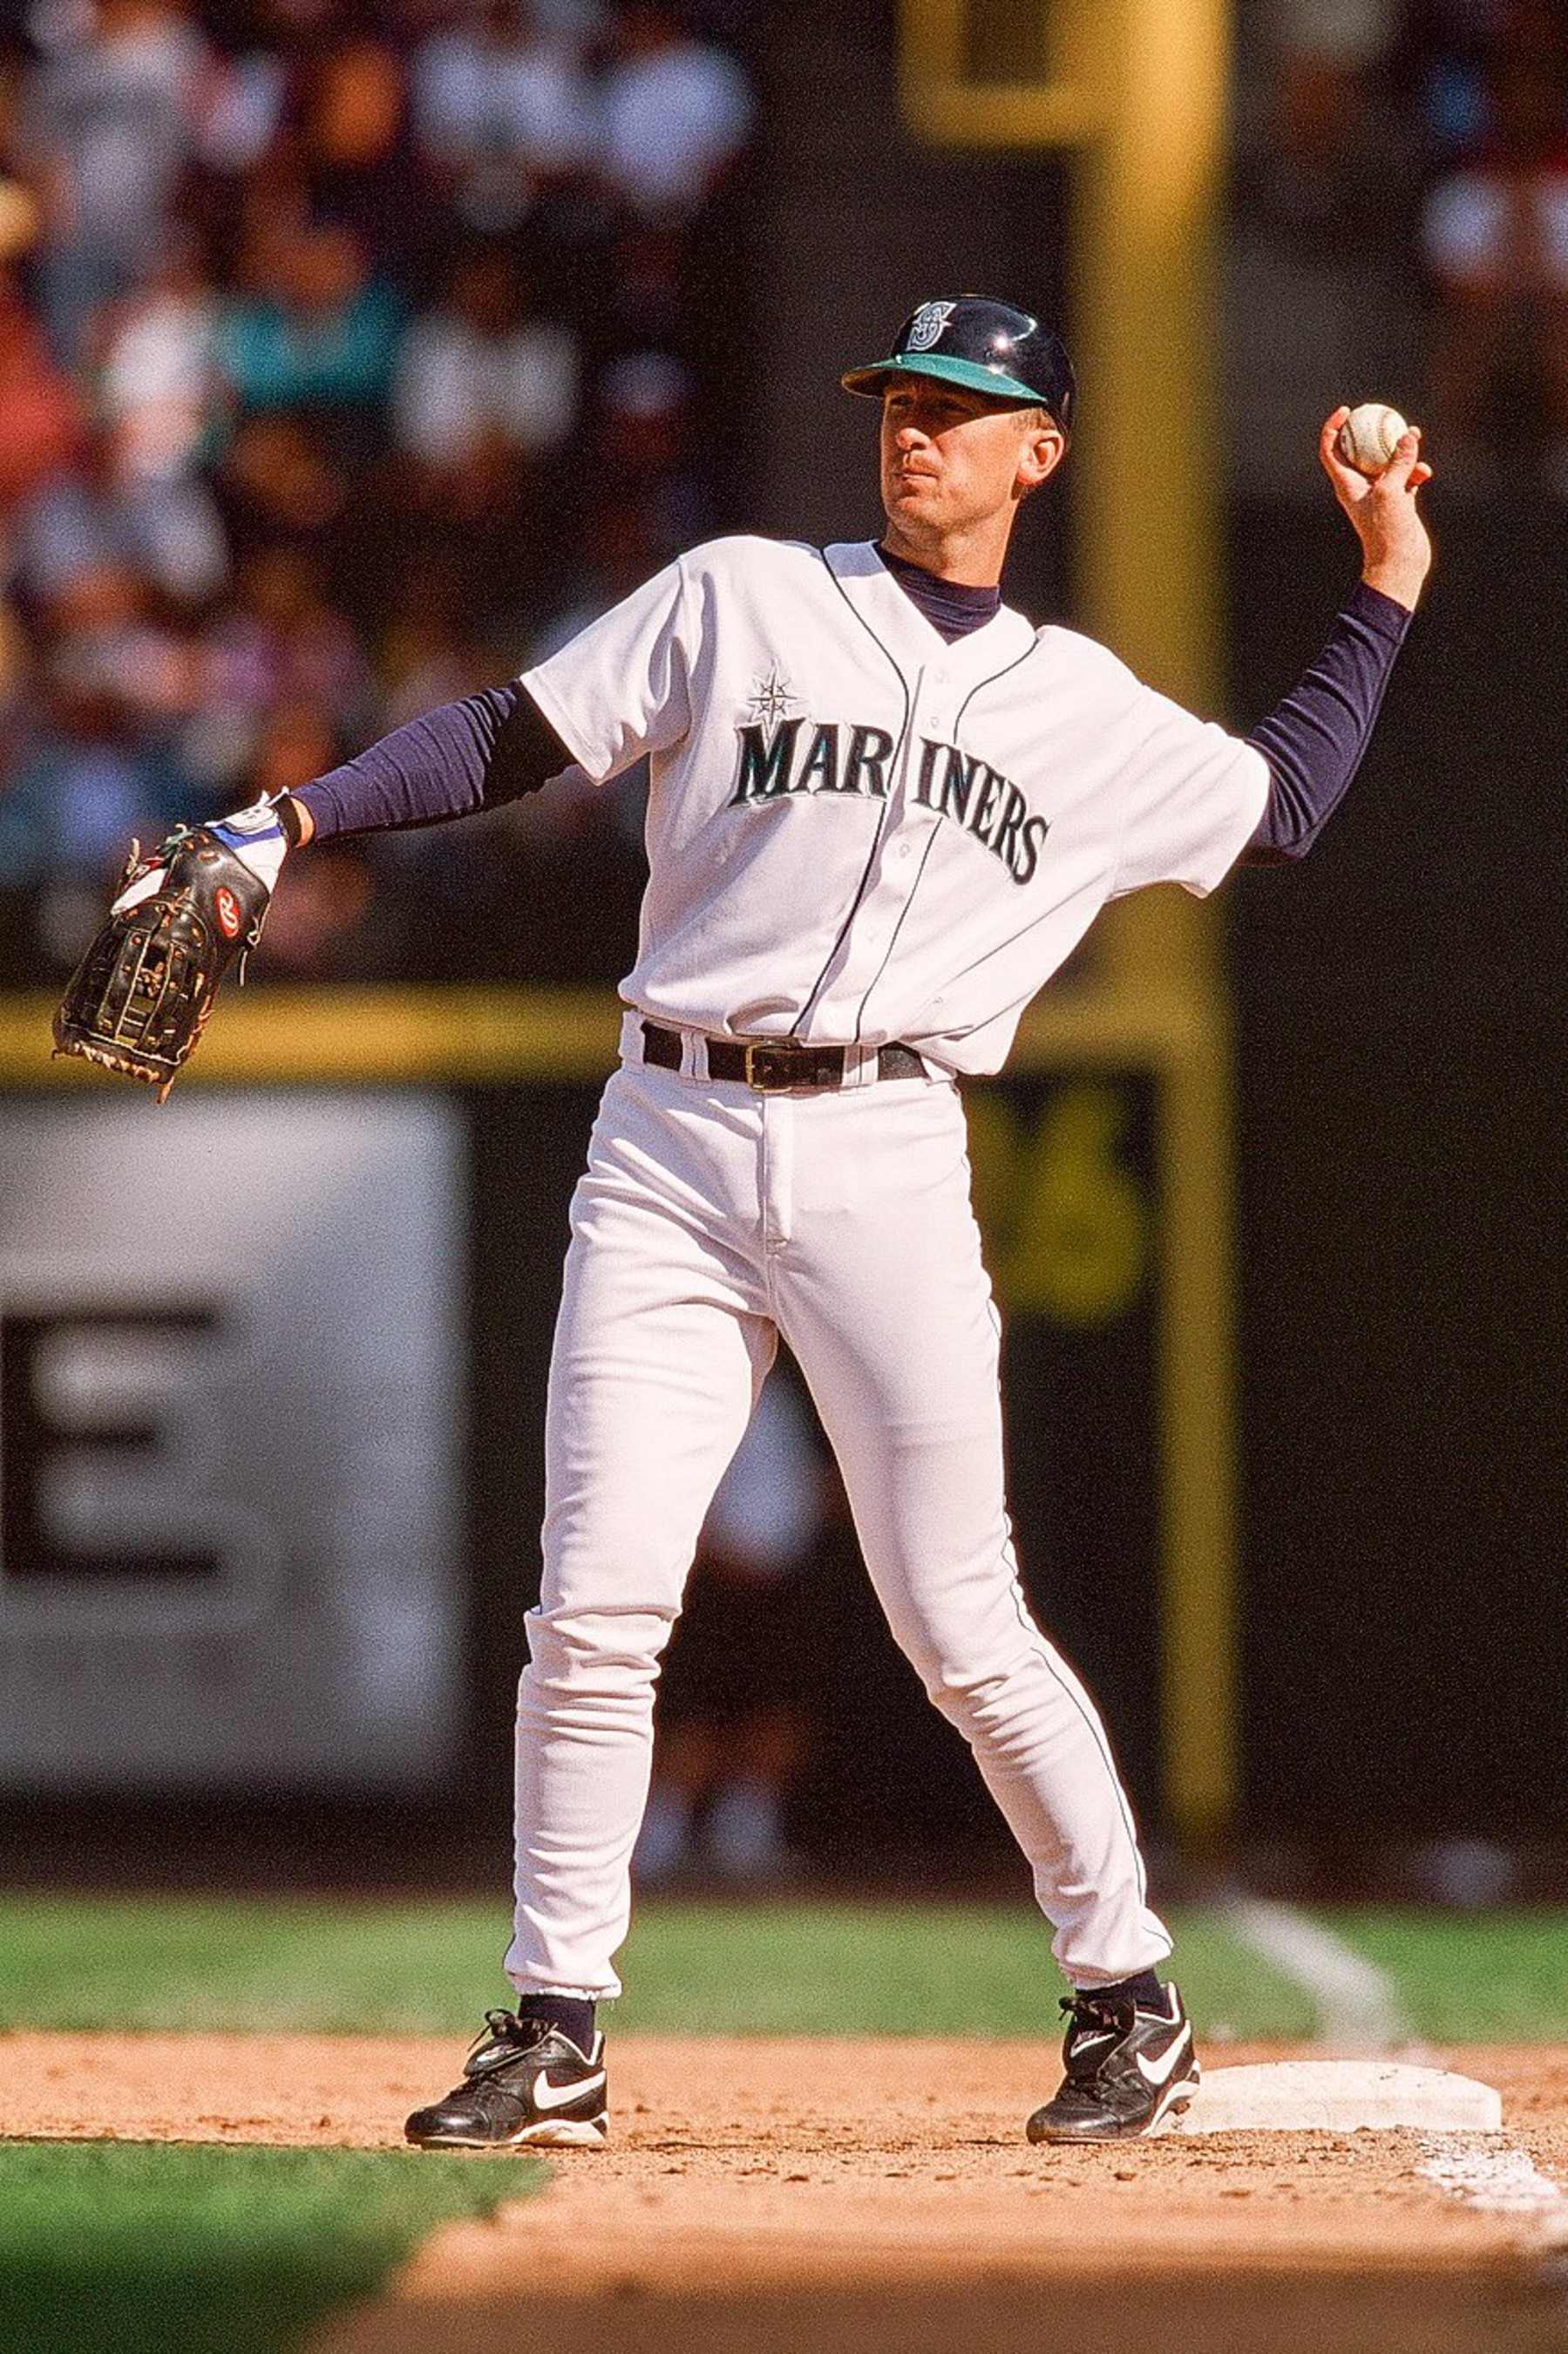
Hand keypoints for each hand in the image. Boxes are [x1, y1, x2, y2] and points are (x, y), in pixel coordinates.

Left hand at [1319, 406, 1432, 612]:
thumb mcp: (1391, 491)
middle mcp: (1359, 488)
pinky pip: (1406, 477)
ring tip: (1415, 437)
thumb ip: (1399, 462)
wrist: (1399, 563)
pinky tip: (1425, 471)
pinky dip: (1414, 471)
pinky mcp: (1398, 501)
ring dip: (1401, 449)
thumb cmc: (1387, 531)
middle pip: (1359, 451)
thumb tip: (1408, 434)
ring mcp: (1379, 494)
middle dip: (1373, 432)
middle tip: (1385, 415)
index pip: (1331, 450)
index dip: (1333, 428)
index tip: (1347, 411)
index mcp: (1346, 485)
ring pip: (1387, 462)